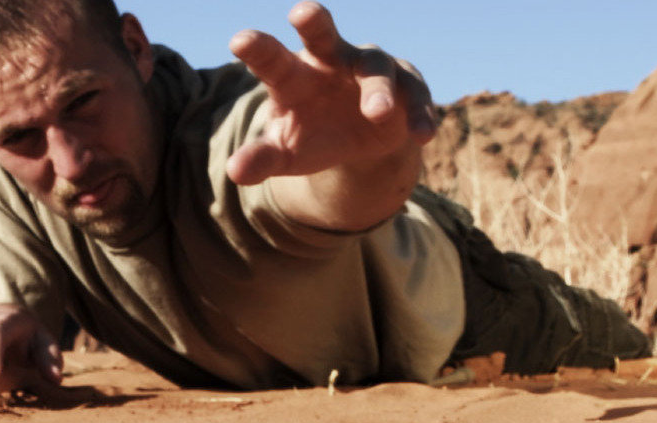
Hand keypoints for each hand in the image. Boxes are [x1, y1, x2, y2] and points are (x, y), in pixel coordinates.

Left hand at [226, 1, 434, 185]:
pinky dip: (419, 115)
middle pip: (322, 35)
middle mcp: (331, 61)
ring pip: (375, 69)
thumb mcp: (285, 153)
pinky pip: (416, 97)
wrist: (359, 142)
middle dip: (314, 22)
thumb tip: (234, 173)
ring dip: (378, 90)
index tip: (238, 41)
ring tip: (377, 113)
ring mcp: (372, 68)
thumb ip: (262, 158)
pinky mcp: (408, 87)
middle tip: (302, 12)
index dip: (258, 49)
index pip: (272, 60)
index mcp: (294, 74)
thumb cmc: (312, 137)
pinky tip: (422, 136)